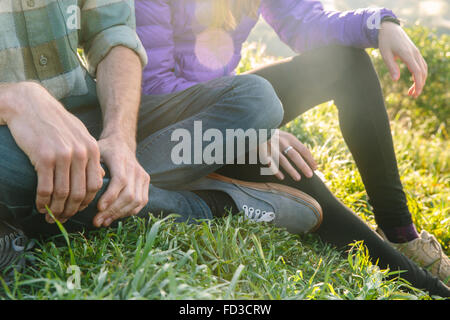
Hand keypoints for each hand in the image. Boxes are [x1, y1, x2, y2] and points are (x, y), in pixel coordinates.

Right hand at [4, 82, 103, 222]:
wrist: (30, 104)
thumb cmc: (55, 121)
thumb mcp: (80, 134)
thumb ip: (91, 155)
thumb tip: (101, 176)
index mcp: (92, 149)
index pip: (94, 185)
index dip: (85, 202)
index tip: (77, 210)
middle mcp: (81, 153)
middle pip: (80, 193)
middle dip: (71, 210)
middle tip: (62, 219)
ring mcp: (63, 155)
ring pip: (63, 194)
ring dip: (56, 210)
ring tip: (50, 216)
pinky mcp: (44, 157)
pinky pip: (46, 188)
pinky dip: (42, 201)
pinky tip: (39, 206)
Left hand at [93, 136, 149, 227]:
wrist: (121, 143)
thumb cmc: (103, 150)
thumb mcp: (94, 152)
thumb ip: (92, 167)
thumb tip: (89, 185)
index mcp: (120, 158)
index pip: (120, 180)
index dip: (110, 196)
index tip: (98, 208)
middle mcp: (135, 167)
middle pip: (129, 194)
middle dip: (112, 211)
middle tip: (96, 221)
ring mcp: (143, 175)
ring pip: (136, 201)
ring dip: (120, 214)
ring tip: (104, 222)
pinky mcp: (146, 182)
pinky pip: (142, 202)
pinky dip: (129, 212)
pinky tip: (115, 216)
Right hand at [260, 130, 316, 180]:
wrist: (255, 127)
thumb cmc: (273, 134)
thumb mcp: (284, 135)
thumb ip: (293, 144)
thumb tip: (307, 156)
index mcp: (289, 137)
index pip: (303, 149)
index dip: (310, 159)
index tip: (315, 167)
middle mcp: (281, 142)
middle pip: (294, 155)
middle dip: (303, 166)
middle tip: (310, 175)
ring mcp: (272, 147)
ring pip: (283, 160)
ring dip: (291, 170)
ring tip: (298, 178)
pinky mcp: (262, 151)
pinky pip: (270, 163)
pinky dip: (276, 170)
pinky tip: (281, 177)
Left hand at [378, 21, 427, 97]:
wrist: (389, 28)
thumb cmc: (385, 41)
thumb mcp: (385, 54)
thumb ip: (391, 66)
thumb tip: (396, 80)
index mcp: (407, 54)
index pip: (417, 71)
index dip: (418, 84)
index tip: (416, 93)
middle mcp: (414, 53)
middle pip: (422, 72)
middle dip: (419, 85)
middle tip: (412, 96)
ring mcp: (416, 52)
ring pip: (423, 68)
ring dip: (420, 80)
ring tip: (412, 91)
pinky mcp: (415, 52)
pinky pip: (421, 65)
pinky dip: (420, 74)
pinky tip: (414, 81)